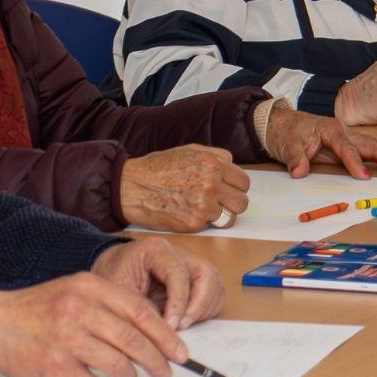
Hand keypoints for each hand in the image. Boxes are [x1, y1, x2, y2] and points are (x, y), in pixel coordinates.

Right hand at [0, 270, 186, 376]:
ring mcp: (66, 339)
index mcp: (90, 287)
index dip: (166, 335)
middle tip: (166, 373)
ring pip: (118, 366)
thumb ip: (110, 303)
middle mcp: (80, 310)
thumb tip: (154, 329)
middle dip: (157, 360)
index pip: (141, 312)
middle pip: (134, 340)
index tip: (180, 352)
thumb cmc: (40, 309)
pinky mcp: (54, 367)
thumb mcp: (75, 289)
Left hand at [91, 236, 224, 330]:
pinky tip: (186, 321)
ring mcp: (190, 264)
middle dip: (198, 305)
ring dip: (203, 309)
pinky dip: (205, 310)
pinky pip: (213, 293)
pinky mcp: (195, 278)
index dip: (178, 302)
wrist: (111, 271)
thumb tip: (162, 331)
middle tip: (181, 326)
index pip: (178, 273)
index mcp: (156, 250)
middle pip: (206, 275)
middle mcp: (178, 253)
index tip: (171, 326)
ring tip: (183, 325)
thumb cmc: (112, 278)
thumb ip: (139, 308)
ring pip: (214, 284)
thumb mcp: (117, 293)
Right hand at [118, 145, 249, 232]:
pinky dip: (203, 223)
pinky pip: (211, 226)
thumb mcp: (189, 150)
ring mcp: (204, 205)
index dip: (235, 187)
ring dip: (220, 216)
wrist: (133, 187)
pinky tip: (188, 214)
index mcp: (213, 164)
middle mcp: (212, 184)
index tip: (226, 190)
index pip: (243, 182)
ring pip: (230, 218)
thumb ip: (215, 157)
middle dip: (232, 203)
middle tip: (218, 202)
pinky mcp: (194, 223)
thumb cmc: (158, 168)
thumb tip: (232, 165)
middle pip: (242, 202)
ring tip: (203, 210)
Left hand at [262, 105, 376, 179]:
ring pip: (376, 147)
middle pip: (371, 145)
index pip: (345, 148)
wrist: (283, 124)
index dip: (354, 162)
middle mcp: (345, 131)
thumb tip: (299, 172)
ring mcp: (350, 137)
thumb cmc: (288, 133)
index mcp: (330, 129)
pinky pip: (373, 151)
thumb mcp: (288, 145)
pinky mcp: (352, 144)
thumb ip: (295, 159)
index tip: (364, 177)